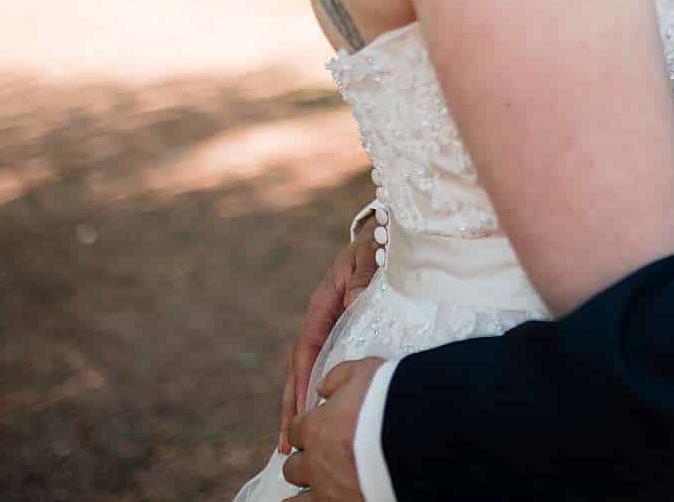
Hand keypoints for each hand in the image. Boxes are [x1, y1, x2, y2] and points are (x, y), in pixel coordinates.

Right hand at [278, 223, 380, 451]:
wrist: (388, 229)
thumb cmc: (380, 241)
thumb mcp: (372, 254)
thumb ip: (364, 277)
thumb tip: (352, 305)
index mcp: (324, 300)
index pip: (308, 345)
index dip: (303, 380)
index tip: (301, 411)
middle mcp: (323, 316)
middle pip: (301, 367)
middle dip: (292, 405)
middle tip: (285, 443)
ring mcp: (332, 326)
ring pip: (312, 370)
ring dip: (302, 404)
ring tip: (293, 441)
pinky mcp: (345, 331)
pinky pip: (329, 365)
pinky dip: (320, 391)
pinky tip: (320, 415)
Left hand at [283, 356, 383, 498]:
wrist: (418, 437)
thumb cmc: (393, 404)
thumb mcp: (366, 372)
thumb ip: (339, 377)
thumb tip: (325, 386)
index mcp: (316, 428)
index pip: (295, 430)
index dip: (304, 428)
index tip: (313, 427)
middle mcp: (316, 462)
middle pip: (294, 467)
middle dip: (304, 461)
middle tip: (319, 457)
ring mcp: (328, 490)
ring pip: (296, 500)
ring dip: (304, 491)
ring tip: (315, 488)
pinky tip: (328, 499)